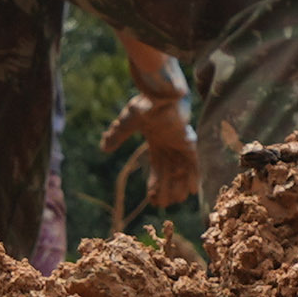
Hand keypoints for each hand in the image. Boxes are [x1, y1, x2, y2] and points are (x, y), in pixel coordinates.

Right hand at [104, 79, 202, 207]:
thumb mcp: (128, 121)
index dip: (155, 184)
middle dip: (168, 189)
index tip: (153, 199)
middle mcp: (170, 146)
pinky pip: (194, 163)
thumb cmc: (146, 102)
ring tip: (179, 201)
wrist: (160, 91)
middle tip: (166, 206)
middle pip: (171, 173)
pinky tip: (192, 190)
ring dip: (181, 186)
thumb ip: (117, 135)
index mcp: (157, 142)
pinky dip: (193, 176)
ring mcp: (181, 143)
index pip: (157, 169)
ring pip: (183, 170)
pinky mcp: (189, 140)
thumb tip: (104, 148)